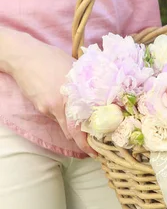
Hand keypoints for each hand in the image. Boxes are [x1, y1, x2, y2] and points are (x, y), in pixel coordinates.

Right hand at [6, 32, 95, 155]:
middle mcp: (63, 103)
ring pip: (64, 123)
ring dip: (71, 123)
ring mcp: (50, 107)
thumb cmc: (52, 58)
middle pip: (73, 130)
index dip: (87, 142)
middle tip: (92, 144)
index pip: (82, 124)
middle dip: (81, 139)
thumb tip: (99, 96)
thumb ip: (86, 84)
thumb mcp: (75, 69)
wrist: (25, 57)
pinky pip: (54, 116)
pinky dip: (60, 114)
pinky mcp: (41, 107)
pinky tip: (61, 102)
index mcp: (75, 94)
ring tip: (77, 116)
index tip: (95, 151)